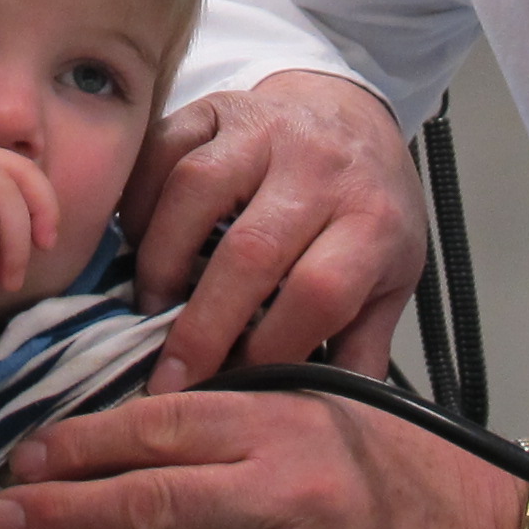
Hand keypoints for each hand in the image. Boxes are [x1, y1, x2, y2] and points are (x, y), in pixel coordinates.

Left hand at [0, 388, 528, 528]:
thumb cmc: (421, 477)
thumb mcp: (340, 412)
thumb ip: (254, 412)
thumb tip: (152, 418)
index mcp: (292, 424)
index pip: (166, 423)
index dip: (88, 437)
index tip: (37, 446)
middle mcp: (285, 491)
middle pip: (148, 492)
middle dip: (62, 498)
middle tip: (3, 500)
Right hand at [125, 71, 424, 391]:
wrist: (353, 117)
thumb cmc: (368, 210)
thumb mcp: (390, 279)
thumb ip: (360, 348)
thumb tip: (319, 421)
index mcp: (371, 221)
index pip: (319, 292)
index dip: (270, 349)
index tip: (237, 388)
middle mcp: (320, 167)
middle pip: (252, 251)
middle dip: (202, 326)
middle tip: (169, 379)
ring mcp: (264, 128)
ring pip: (195, 189)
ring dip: (160, 258)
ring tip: (151, 304)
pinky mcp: (215, 107)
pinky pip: (160, 150)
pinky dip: (138, 201)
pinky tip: (139, 242)